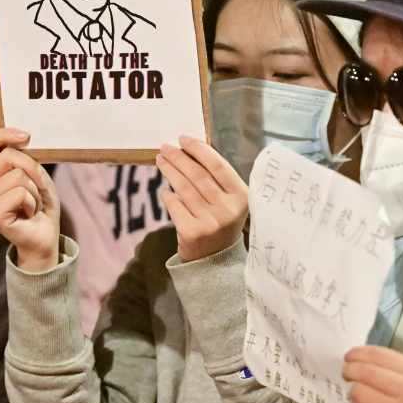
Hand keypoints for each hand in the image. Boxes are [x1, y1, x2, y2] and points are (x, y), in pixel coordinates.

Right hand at [0, 128, 59, 272]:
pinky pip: (20, 193)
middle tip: (36, 189)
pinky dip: (32, 202)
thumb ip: (28, 161)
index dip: (5, 133)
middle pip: (10, 155)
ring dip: (35, 191)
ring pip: (19, 176)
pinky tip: (28, 214)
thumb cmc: (41, 205)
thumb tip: (22, 145)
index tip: (26, 135)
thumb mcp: (39, 177)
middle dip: (33, 170)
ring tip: (31, 205)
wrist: (44, 236)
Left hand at [156, 136, 247, 261]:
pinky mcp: (192, 233)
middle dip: (178, 157)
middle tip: (165, 147)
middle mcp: (228, 209)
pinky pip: (174, 205)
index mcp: (241, 197)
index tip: (183, 138)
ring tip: (160, 160)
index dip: (199, 149)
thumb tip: (190, 148)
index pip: (218, 165)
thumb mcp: (229, 202)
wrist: (216, 263)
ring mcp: (210, 222)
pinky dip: (168, 196)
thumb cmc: (221, 222)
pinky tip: (166, 191)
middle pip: (197, 174)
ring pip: (183, 188)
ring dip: (169, 171)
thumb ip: (216, 179)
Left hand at [343, 346, 402, 402]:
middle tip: (346, 371)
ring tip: (359, 391)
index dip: (358, 353)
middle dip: (350, 369)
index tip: (349, 356)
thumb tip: (356, 358)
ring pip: (359, 392)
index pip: (378, 355)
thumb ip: (389, 364)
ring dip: (354, 390)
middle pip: (366, 372)